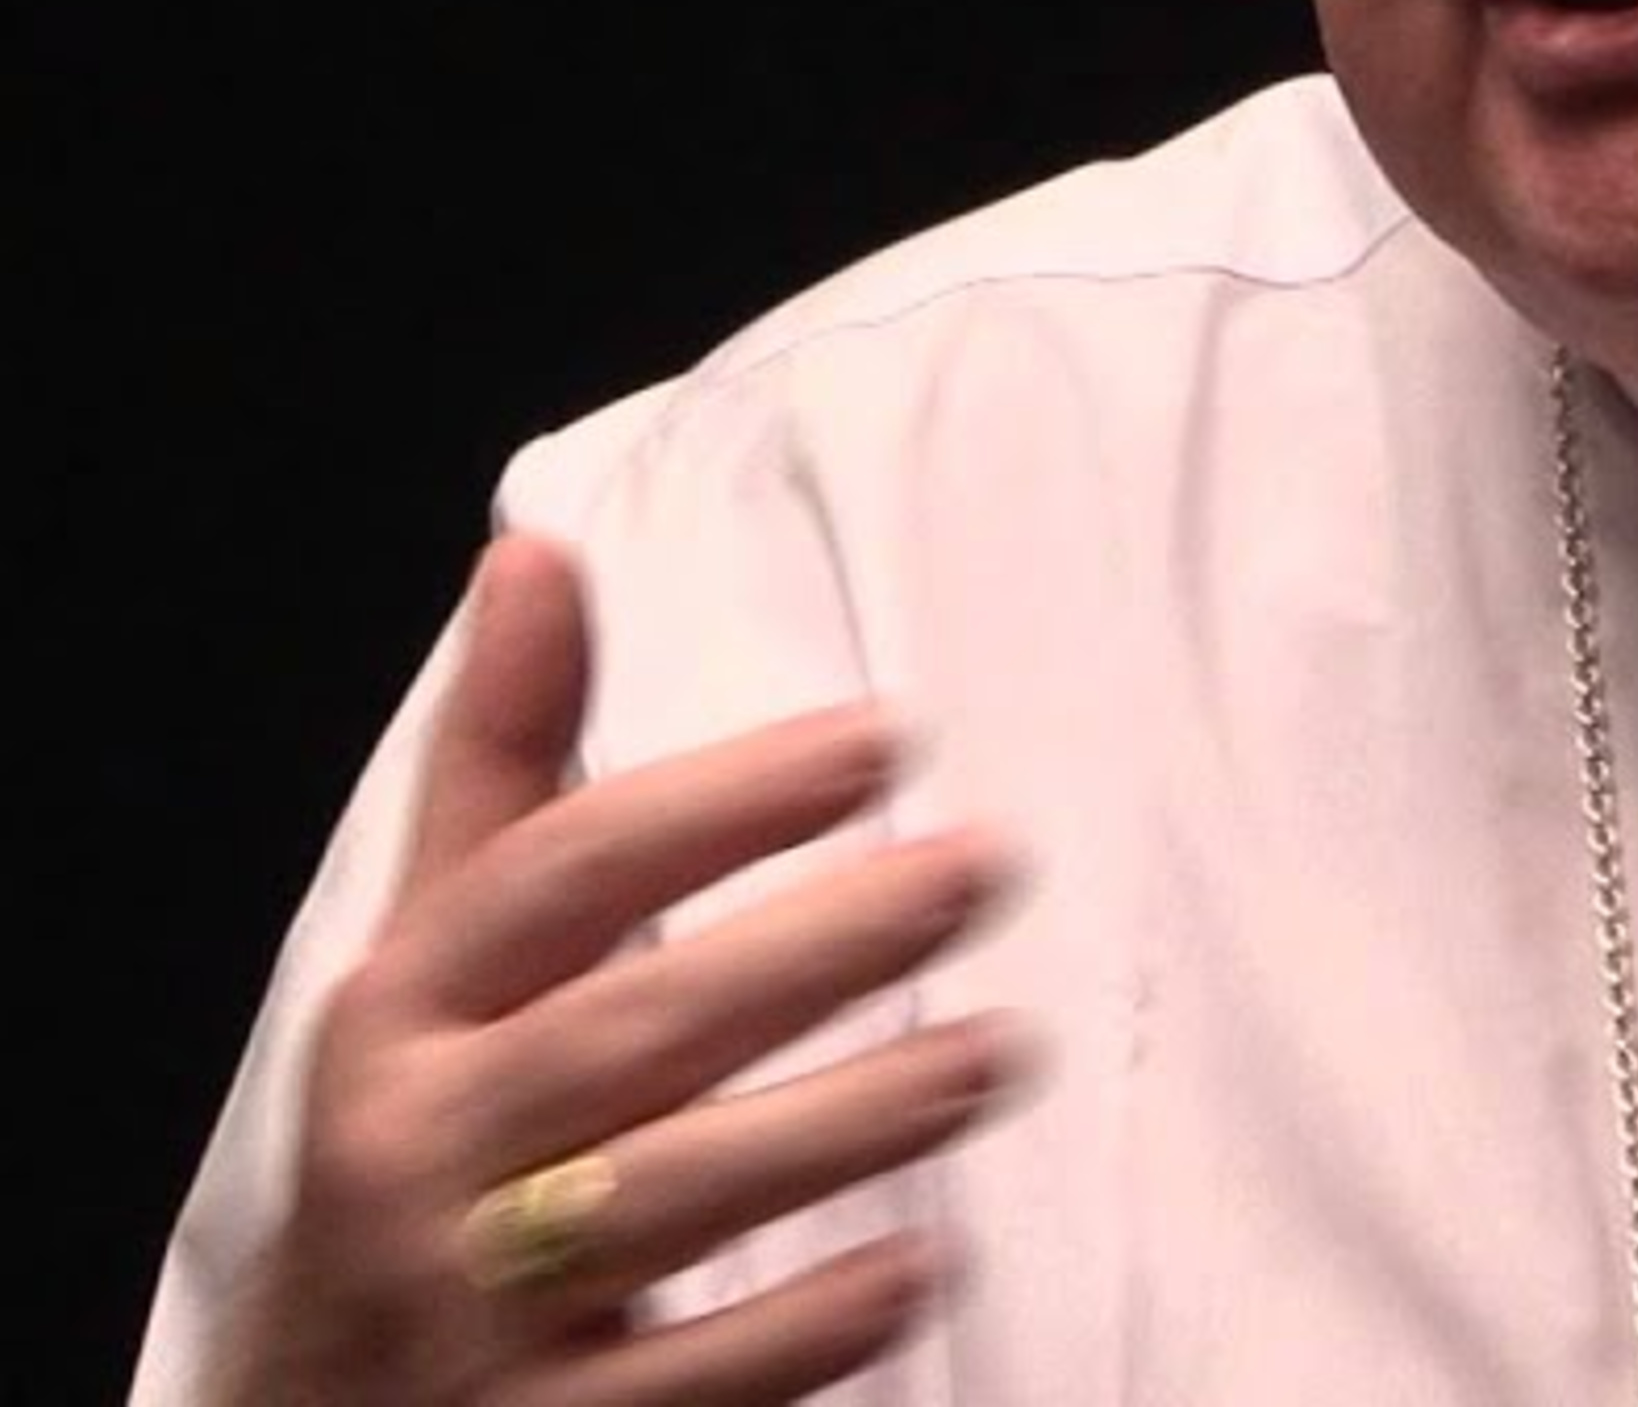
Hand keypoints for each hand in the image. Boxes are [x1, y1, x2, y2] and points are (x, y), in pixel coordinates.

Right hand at [214, 534, 1028, 1406]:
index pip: (556, 875)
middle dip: (815, 945)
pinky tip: (920, 1263)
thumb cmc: (418, 1136)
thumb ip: (501, 763)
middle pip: (630, 1030)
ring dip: (842, 1123)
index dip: (720, 800)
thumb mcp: (434, 954)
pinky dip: (797, 1328)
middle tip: (984, 864)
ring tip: (999, 1049)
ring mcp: (467, 1314)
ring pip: (667, 1200)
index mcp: (400, 1014)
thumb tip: (533, 553)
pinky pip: (678, 1389)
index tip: (882, 736)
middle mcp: (416, 1156)